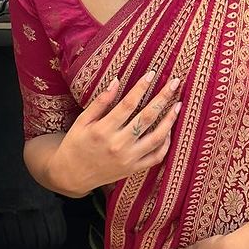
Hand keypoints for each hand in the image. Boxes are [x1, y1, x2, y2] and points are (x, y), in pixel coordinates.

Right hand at [48, 69, 181, 195]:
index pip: (128, 104)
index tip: (152, 73)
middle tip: (174, 83)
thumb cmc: (75, 144)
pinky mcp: (133, 169)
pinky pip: (156, 157)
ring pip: (157, 138)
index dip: (141, 87)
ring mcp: (128, 159)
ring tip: (178, 105)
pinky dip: (165, 144)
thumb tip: (116, 81)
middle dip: (163, 98)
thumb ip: (100, 102)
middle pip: (147, 117)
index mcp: (103, 130)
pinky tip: (169, 131)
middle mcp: (118, 144)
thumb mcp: (82, 121)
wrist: (71, 175)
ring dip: (170, 120)